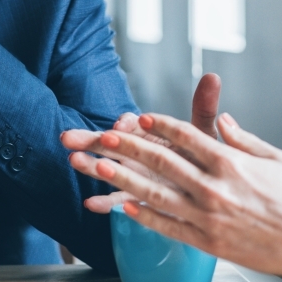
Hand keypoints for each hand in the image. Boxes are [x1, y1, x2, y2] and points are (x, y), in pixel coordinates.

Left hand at [63, 111, 281, 281]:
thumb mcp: (275, 158)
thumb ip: (243, 139)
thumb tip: (222, 120)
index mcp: (232, 162)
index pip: (187, 137)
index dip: (160, 125)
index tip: (140, 117)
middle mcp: (216, 188)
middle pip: (163, 162)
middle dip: (129, 147)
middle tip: (103, 136)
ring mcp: (209, 218)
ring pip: (157, 195)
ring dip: (124, 180)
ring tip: (100, 168)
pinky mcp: (209, 243)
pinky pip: (170, 228)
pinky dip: (145, 217)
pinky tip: (124, 208)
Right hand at [77, 73, 221, 213]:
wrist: (206, 187)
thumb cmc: (202, 156)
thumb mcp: (203, 133)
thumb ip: (203, 108)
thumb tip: (212, 77)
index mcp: (149, 133)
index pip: (132, 124)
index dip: (125, 123)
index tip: (122, 124)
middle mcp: (137, 151)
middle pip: (110, 143)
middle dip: (91, 139)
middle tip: (69, 137)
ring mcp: (134, 174)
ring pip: (108, 169)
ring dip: (90, 166)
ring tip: (74, 161)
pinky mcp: (135, 196)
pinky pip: (117, 200)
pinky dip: (104, 202)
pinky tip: (91, 204)